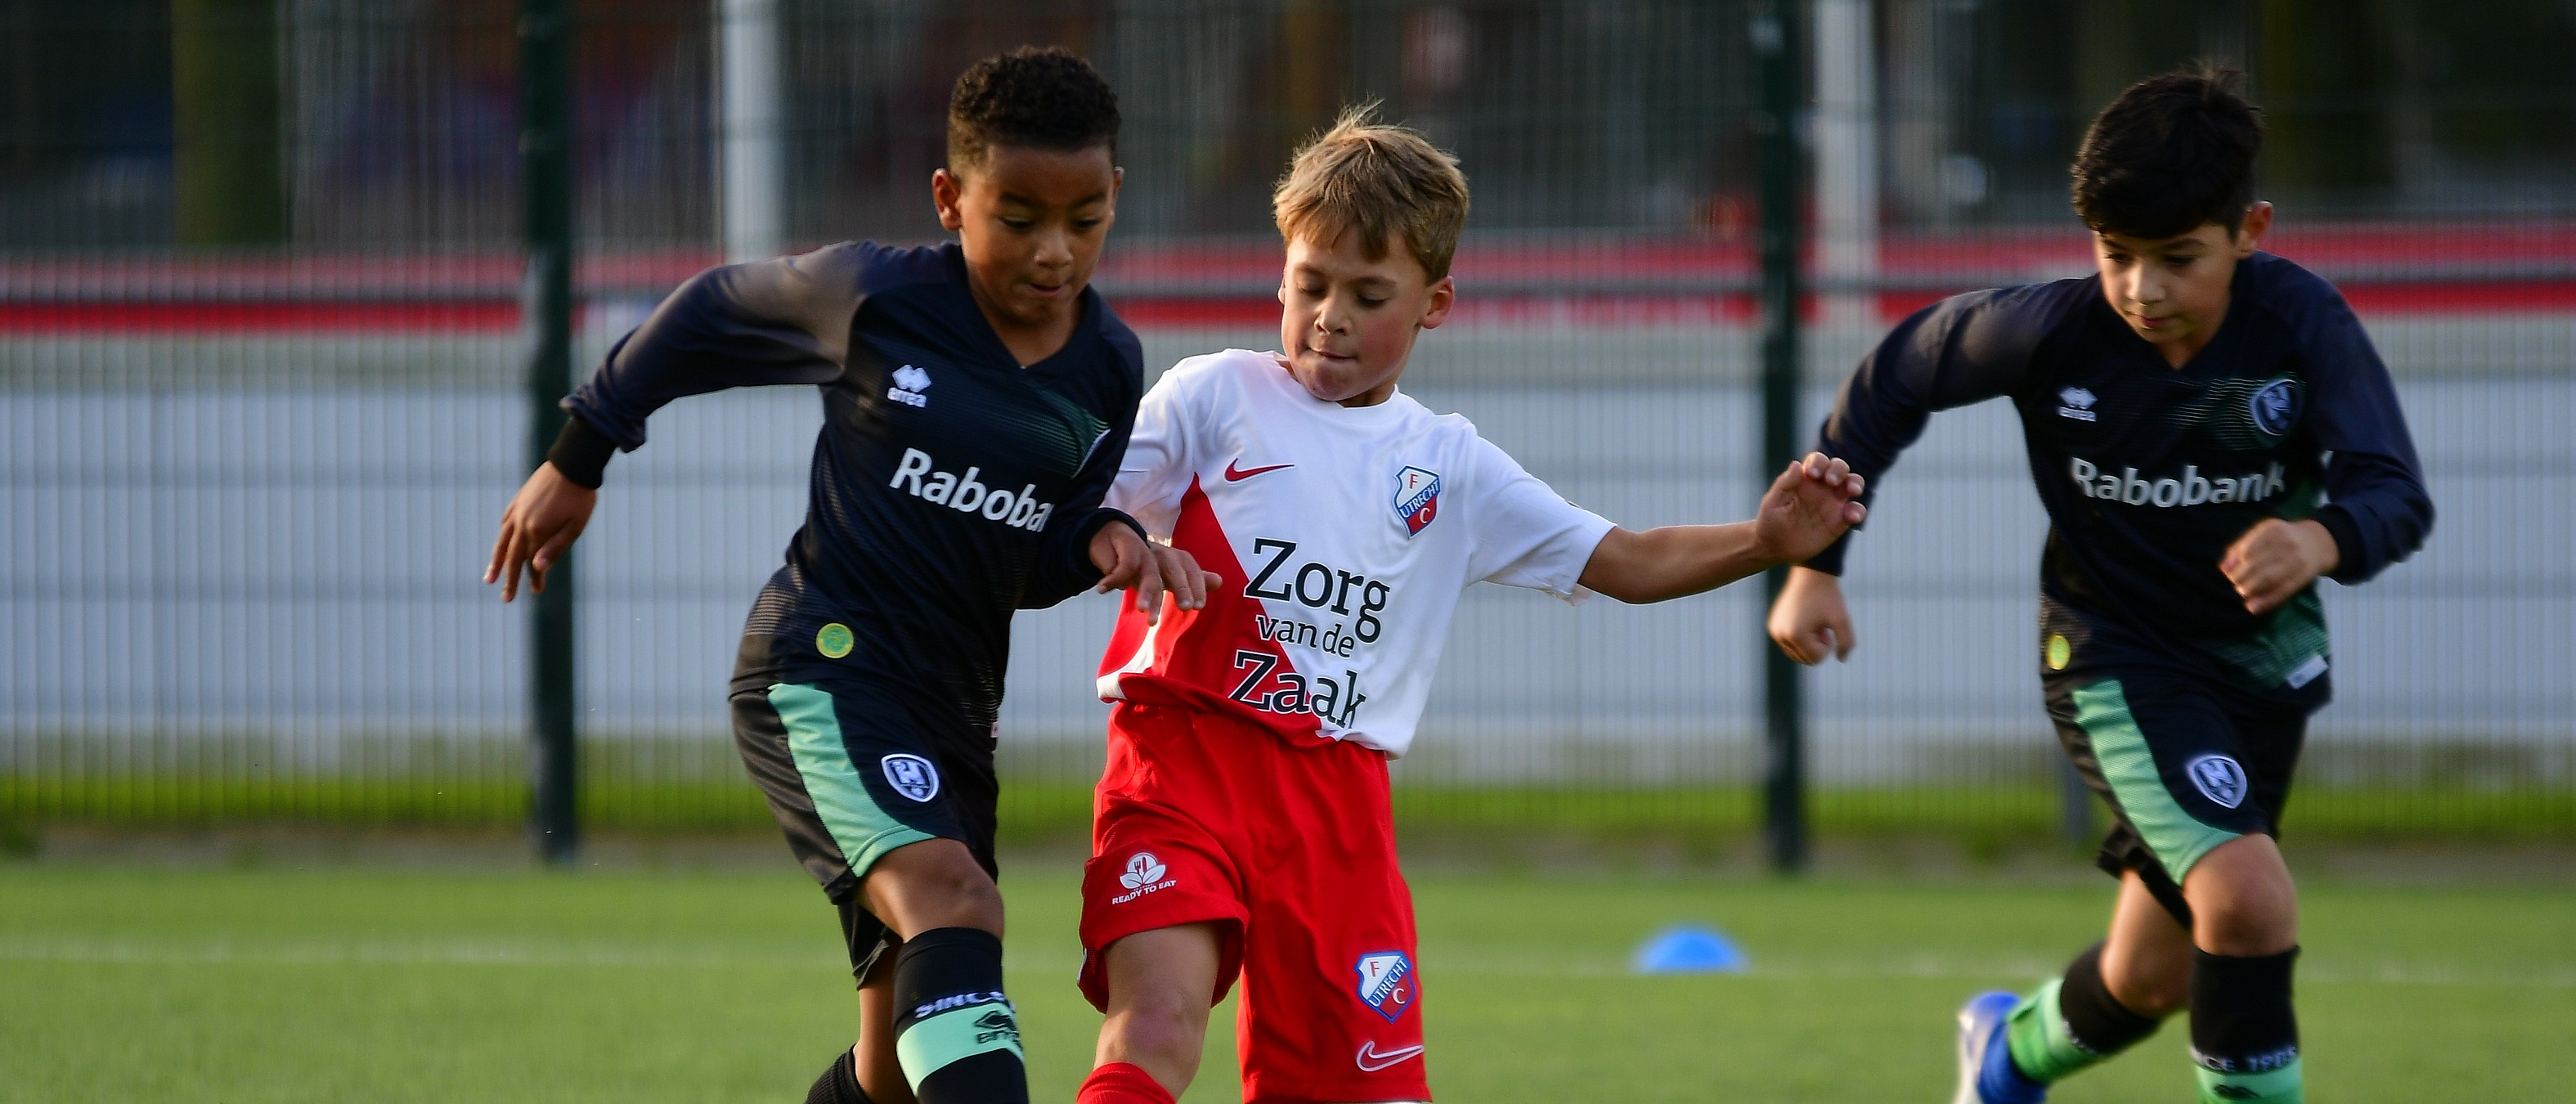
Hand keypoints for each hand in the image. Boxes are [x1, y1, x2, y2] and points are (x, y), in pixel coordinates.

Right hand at [484, 462, 597, 601]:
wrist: (573, 464)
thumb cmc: (580, 497)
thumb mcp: (575, 527)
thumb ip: (555, 548)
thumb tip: (537, 568)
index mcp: (537, 530)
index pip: (532, 562)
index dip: (534, 578)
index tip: (537, 591)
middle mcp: (521, 522)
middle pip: (512, 556)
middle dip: (509, 578)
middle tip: (506, 598)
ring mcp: (517, 510)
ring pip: (502, 540)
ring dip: (497, 561)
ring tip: (490, 577)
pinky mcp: (518, 500)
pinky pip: (506, 522)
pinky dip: (503, 536)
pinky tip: (502, 543)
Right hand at [1090, 524, 1219, 626]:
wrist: (1115, 538)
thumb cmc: (1146, 563)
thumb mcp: (1169, 574)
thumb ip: (1192, 580)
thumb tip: (1220, 581)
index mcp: (1174, 558)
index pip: (1190, 569)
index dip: (1196, 585)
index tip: (1197, 606)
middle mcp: (1161, 552)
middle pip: (1174, 568)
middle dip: (1181, 588)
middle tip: (1184, 608)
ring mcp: (1143, 549)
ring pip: (1150, 571)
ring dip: (1147, 592)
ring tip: (1144, 612)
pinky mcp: (1124, 546)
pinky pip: (1124, 565)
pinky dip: (1114, 579)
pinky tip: (1103, 590)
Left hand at [1752, 452, 1867, 565]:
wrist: (1775, 547)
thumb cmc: (1770, 521)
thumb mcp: (1773, 502)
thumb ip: (1785, 483)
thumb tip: (1796, 464)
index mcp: (1805, 479)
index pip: (1818, 461)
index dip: (1819, 463)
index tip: (1812, 474)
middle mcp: (1822, 487)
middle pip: (1839, 468)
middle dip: (1839, 469)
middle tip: (1831, 481)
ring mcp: (1832, 503)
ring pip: (1852, 484)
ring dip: (1856, 483)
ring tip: (1853, 490)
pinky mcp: (1840, 521)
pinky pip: (1855, 511)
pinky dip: (1858, 511)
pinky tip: (1852, 516)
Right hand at [1768, 565, 1856, 663]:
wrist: (1810, 574)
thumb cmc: (1828, 596)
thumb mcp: (1842, 619)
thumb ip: (1846, 642)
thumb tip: (1842, 659)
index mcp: (1795, 634)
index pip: (1816, 658)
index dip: (1827, 645)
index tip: (1827, 626)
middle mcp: (1780, 634)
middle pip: (1804, 659)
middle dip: (1816, 645)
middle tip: (1820, 624)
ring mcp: (1774, 631)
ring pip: (1796, 653)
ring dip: (1808, 643)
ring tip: (1813, 622)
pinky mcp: (1773, 626)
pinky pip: (1789, 644)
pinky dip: (1799, 638)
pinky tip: (1805, 619)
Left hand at [2220, 518, 2338, 614]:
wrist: (2318, 542)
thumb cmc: (2282, 538)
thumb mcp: (2264, 534)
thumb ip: (2241, 547)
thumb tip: (2223, 567)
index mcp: (2273, 530)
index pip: (2248, 549)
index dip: (2235, 563)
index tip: (2227, 571)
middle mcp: (2286, 544)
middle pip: (2256, 564)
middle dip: (2240, 577)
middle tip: (2235, 582)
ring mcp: (2296, 561)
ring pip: (2268, 578)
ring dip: (2250, 588)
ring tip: (2243, 591)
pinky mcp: (2302, 577)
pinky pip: (2282, 591)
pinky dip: (2265, 601)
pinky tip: (2252, 608)